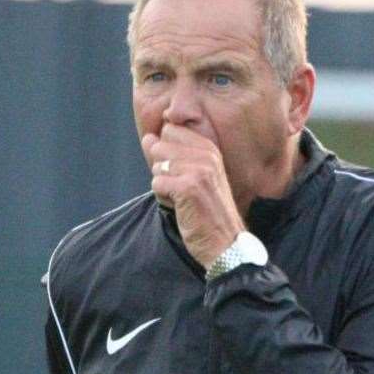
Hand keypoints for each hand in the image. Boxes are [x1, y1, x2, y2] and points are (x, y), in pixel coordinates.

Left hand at [141, 125, 245, 268]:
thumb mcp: (194, 176)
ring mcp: (199, 170)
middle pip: (160, 147)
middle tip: (182, 189)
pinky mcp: (188, 187)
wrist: (225, 242)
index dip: (167, 154)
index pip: (170, 131)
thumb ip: (170, 154)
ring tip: (183, 199)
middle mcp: (207, 155)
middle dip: (163, 170)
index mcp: (210, 148)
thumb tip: (148, 138)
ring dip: (164, 186)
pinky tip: (181, 207)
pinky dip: (163, 198)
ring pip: (157, 167)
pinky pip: (156, 184)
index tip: (184, 174)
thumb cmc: (207, 211)